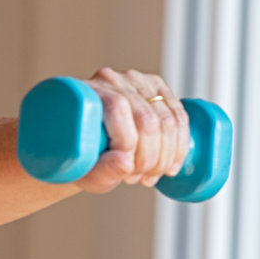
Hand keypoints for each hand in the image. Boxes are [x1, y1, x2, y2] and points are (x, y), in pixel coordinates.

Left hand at [73, 68, 191, 192]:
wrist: (83, 143)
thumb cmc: (79, 156)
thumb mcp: (81, 169)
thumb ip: (100, 171)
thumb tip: (126, 164)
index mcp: (87, 89)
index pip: (118, 107)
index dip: (128, 145)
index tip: (126, 173)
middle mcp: (112, 79)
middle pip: (146, 119)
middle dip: (149, 158)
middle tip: (138, 179)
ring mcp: (138, 81)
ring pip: (167, 121)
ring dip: (166, 157)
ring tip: (149, 176)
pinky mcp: (158, 89)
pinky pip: (180, 117)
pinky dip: (181, 145)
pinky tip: (171, 166)